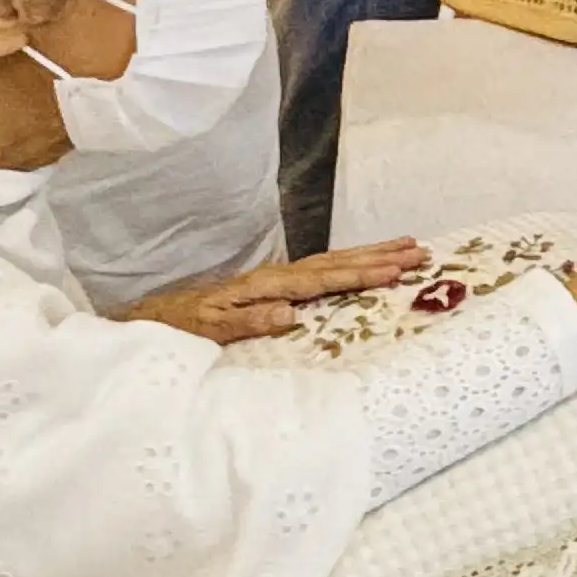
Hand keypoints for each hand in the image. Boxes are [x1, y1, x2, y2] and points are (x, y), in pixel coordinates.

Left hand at [130, 237, 423, 344]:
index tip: (396, 270)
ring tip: (407, 247)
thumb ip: (250, 320)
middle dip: (378, 255)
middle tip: (420, 250)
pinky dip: (348, 262)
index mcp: (266, 285)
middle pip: (335, 260)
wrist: (156, 317)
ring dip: (370, 253)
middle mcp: (276, 275)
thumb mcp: (210, 329)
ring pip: (332, 260)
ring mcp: (276, 277)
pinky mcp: (274, 285)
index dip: (360, 273)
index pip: (323, 278)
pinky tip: (362, 263)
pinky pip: (322, 270)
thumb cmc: (182, 327)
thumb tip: (292, 313)